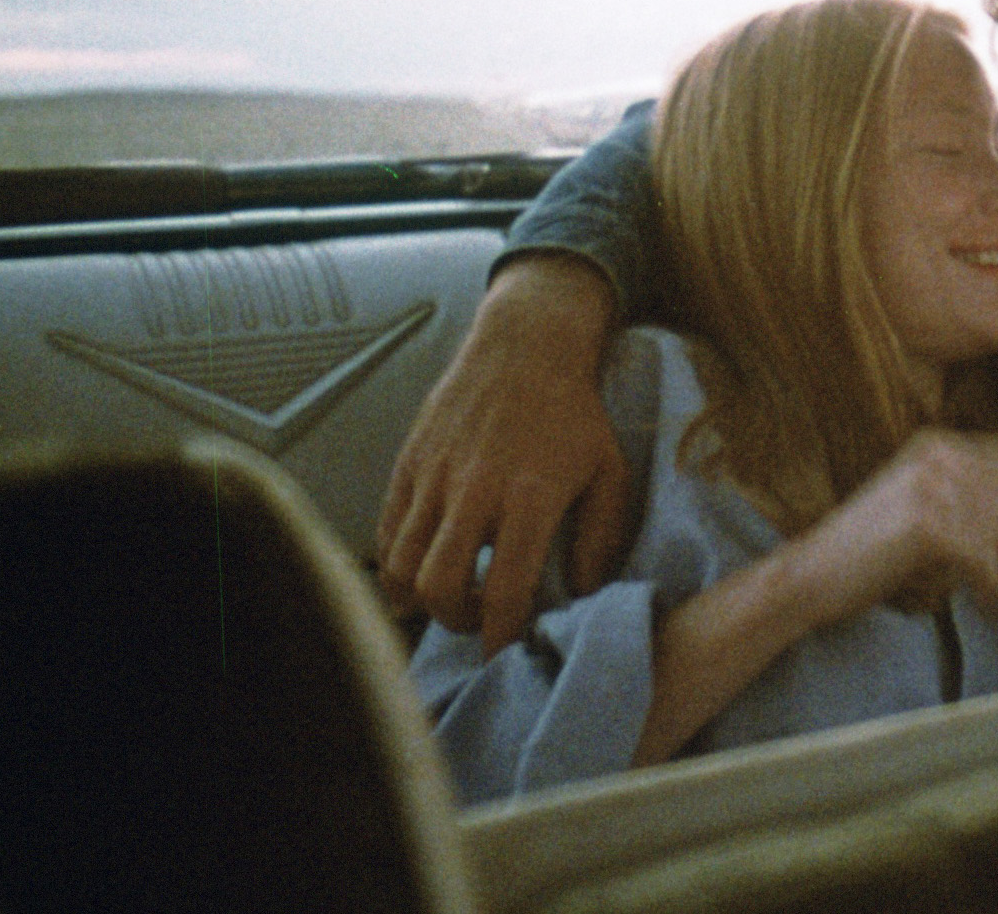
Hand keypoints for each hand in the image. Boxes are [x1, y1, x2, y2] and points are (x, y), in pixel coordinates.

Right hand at [376, 254, 634, 652]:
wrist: (525, 346)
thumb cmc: (574, 413)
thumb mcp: (610, 472)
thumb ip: (600, 538)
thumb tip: (583, 593)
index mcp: (530, 497)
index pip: (506, 591)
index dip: (503, 635)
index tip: (508, 651)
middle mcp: (475, 491)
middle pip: (442, 588)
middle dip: (459, 621)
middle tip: (481, 618)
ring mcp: (435, 477)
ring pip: (404, 566)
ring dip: (425, 598)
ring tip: (453, 595)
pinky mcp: (409, 464)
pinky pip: (387, 532)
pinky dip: (398, 562)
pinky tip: (424, 566)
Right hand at [787, 430, 997, 618]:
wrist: (810, 576)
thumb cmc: (869, 555)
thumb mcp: (927, 511)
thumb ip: (975, 501)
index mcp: (940, 444)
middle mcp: (940, 454)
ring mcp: (933, 484)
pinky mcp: (928, 521)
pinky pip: (988, 559)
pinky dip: (994, 589)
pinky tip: (984, 607)